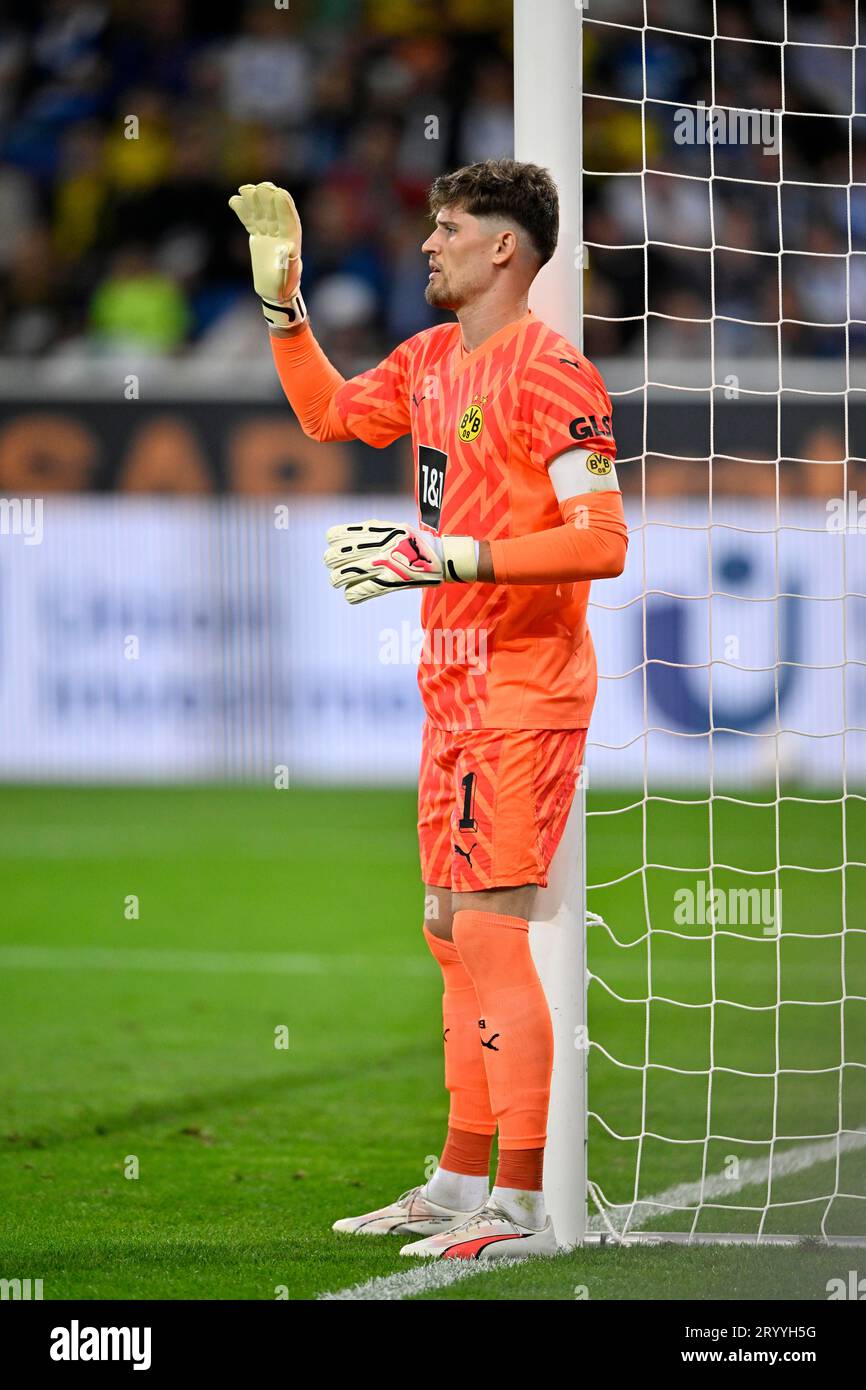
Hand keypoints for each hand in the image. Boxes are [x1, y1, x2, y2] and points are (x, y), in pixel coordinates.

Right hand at [228, 181, 305, 328]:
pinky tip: (235, 200)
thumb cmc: (283, 287)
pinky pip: (250, 221)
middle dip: (268, 199)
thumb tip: (289, 248)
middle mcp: (281, 234)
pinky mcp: (259, 237)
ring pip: (261, 213)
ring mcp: (269, 234)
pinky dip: (243, 212)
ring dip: (254, 201)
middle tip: (261, 187)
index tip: (279, 192)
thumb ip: (288, 263)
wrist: (274, 292)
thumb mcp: (287, 278)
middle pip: (274, 212)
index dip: (284, 207)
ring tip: (244, 189)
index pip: (289, 220)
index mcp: (292, 241)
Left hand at [323, 521, 477, 604]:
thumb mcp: (395, 528)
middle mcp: (377, 546)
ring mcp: (384, 564)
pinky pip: (362, 590)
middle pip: (338, 556)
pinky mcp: (391, 581)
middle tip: (334, 566)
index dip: (334, 541)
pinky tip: (351, 595)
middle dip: (332, 562)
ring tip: (338, 581)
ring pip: (345, 575)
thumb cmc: (418, 543)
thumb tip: (348, 536)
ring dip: (338, 579)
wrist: (443, 557)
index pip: (340, 535)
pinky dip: (353, 595)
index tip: (335, 545)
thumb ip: (374, 531)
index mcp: (378, 530)